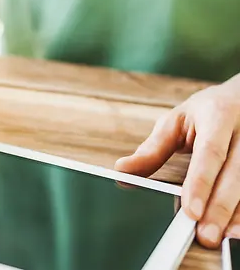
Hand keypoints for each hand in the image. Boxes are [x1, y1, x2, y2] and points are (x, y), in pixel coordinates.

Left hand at [115, 80, 239, 247]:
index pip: (210, 152)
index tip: (190, 210)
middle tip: (204, 235)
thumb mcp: (176, 122)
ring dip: (237, 214)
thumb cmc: (206, 113)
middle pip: (235, 173)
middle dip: (220, 207)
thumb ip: (152, 149)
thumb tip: (122, 171)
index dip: (201, 182)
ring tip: (222, 237)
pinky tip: (236, 228)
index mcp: (218, 116)